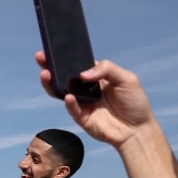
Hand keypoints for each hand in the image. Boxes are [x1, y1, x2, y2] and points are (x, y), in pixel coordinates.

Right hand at [35, 51, 155, 150]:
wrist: (137, 129)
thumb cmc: (134, 102)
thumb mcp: (126, 78)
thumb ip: (107, 69)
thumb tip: (83, 74)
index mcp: (95, 76)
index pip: (77, 64)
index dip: (65, 57)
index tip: (54, 48)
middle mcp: (85, 89)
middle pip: (64, 77)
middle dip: (50, 66)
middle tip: (41, 57)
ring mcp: (82, 103)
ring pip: (61, 92)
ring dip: (52, 83)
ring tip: (46, 75)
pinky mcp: (81, 117)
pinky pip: (72, 108)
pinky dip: (69, 102)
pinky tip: (68, 96)